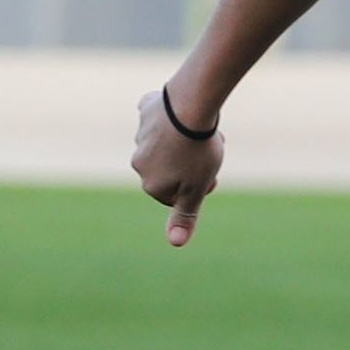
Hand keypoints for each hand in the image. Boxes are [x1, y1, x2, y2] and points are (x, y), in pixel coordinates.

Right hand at [132, 85, 224, 247]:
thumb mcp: (196, 189)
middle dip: (191, 163)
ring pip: (168, 142)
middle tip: (208, 151)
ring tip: (202, 131)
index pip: (177, 194)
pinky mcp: (147, 109)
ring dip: (186, 140)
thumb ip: (185, 216)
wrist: (190, 107)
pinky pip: (159, 115)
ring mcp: (141, 134)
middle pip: (172, 168)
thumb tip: (176, 243)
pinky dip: (172, 116)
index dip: (198, 186)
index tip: (210, 175)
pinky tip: (183, 111)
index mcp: (151, 184)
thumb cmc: (197, 151)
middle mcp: (139, 162)